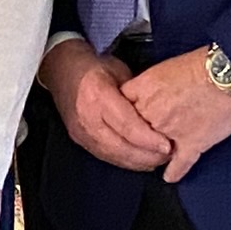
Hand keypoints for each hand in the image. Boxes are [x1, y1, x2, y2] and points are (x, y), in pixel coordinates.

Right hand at [48, 40, 166, 171]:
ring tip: (159, 161)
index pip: (126, 125)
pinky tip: (141, 162)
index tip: (167, 146)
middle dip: (146, 155)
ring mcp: (81, 132)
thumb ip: (136, 94)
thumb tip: (157, 114)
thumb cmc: (95, 67)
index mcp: (98, 95)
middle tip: (168, 157)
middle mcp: (87, 118)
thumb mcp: (119, 71)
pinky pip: (106, 156)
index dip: (148, 139)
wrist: (62, 70)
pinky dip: (125, 162)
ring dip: (137, 162)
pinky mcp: (80, 141)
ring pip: (113, 155)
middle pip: (120, 146)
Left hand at [123, 49, 230, 184]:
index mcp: (143, 90)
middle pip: (134, 132)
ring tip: (158, 153)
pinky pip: (177, 164)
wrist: (227, 73)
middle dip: (139, 135)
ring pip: (153, 150)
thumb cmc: (202, 65)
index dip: (125, 113)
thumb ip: (150, 85)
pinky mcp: (191, 144)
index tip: (127, 118)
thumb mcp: (165, 67)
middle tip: (145, 137)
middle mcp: (151, 113)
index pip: (121, 107)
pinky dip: (174, 172)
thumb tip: (148, 95)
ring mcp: (169, 131)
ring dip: (155, 153)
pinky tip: (170, 176)